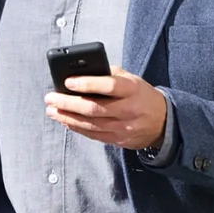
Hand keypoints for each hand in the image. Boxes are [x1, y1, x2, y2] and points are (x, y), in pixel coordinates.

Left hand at [44, 66, 166, 149]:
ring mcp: (123, 128)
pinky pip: (93, 134)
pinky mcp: (118, 140)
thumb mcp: (130, 78)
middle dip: (67, 103)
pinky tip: (65, 121)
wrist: (162, 122)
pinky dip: (76, 127)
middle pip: (93, 108)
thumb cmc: (140, 94)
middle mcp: (128, 110)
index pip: (108, 86)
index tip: (67, 82)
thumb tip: (79, 72)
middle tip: (50, 98)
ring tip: (52, 110)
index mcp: (132, 89)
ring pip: (90, 124)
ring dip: (67, 117)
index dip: (86, 84)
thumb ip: (108, 74)